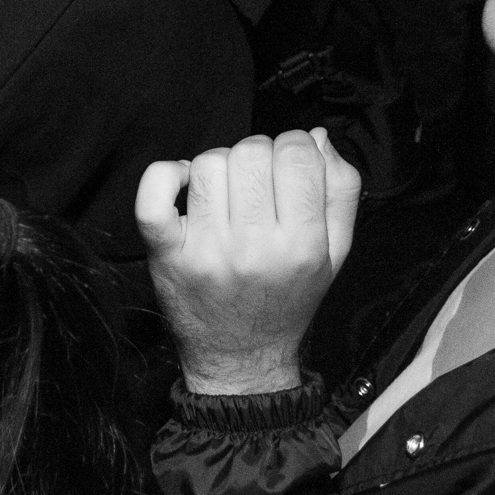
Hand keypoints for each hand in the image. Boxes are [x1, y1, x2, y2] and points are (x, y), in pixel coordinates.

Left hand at [136, 129, 361, 394]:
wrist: (241, 358)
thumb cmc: (286, 298)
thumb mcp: (335, 254)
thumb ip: (340, 191)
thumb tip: (317, 137)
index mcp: (303, 245)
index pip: (297, 155)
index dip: (294, 147)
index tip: (289, 165)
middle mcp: (255, 248)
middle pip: (251, 152)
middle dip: (257, 155)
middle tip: (258, 183)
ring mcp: (207, 250)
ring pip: (208, 163)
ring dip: (218, 167)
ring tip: (227, 193)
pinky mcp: (167, 253)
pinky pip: (155, 193)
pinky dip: (165, 176)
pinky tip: (183, 186)